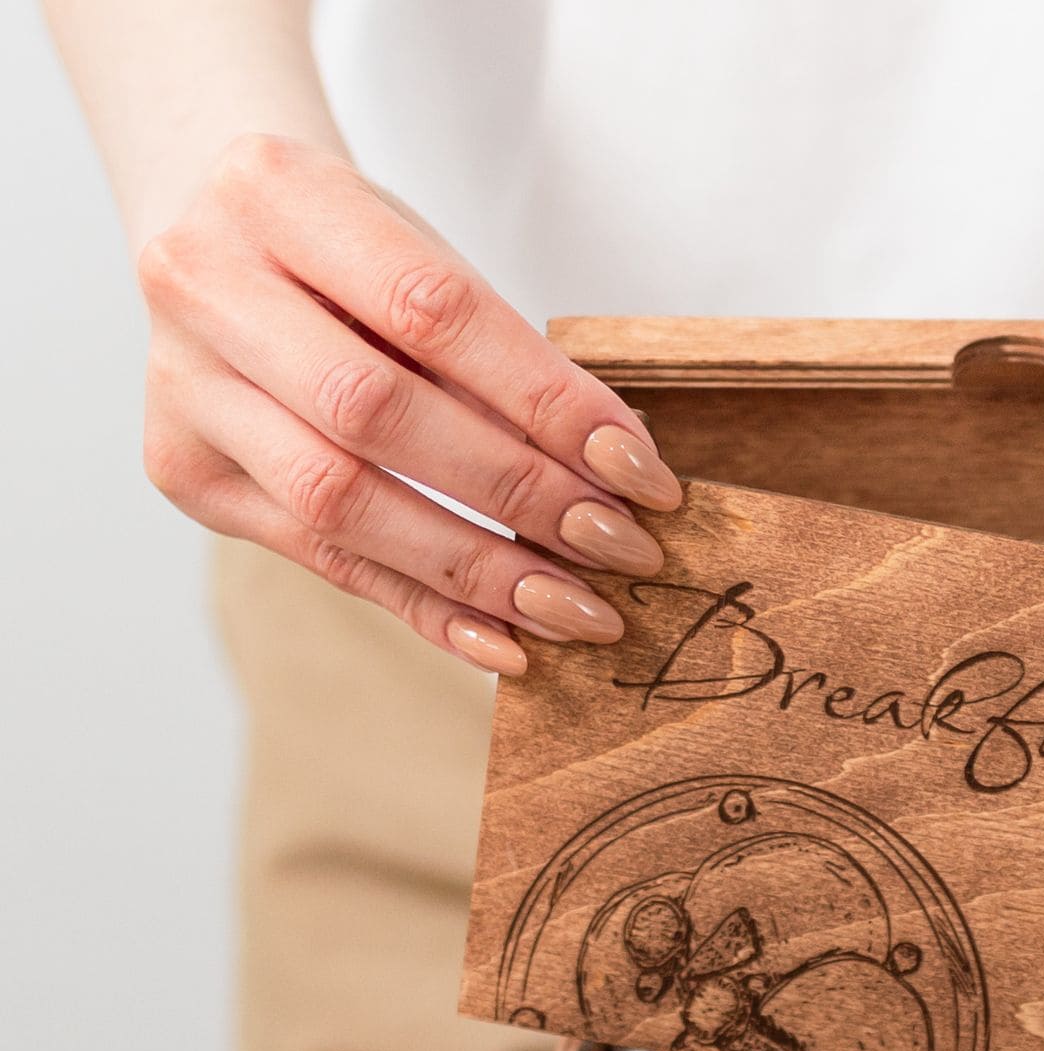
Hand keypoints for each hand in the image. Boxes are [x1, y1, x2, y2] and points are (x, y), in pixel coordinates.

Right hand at [136, 134, 682, 673]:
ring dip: (476, 570)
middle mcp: (204, 284)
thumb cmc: (350, 254)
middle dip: (517, 493)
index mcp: (274, 193)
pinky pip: (322, 561)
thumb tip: (615, 476)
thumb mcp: (422, 261)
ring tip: (573, 608)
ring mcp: (182, 385)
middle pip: (375, 413)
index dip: (546, 401)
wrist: (218, 241)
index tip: (638, 471)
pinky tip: (502, 643)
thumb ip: (499, 358)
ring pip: (339, 502)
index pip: (432, 312)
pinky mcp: (186, 471)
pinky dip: (424, 608)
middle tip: (617, 548)